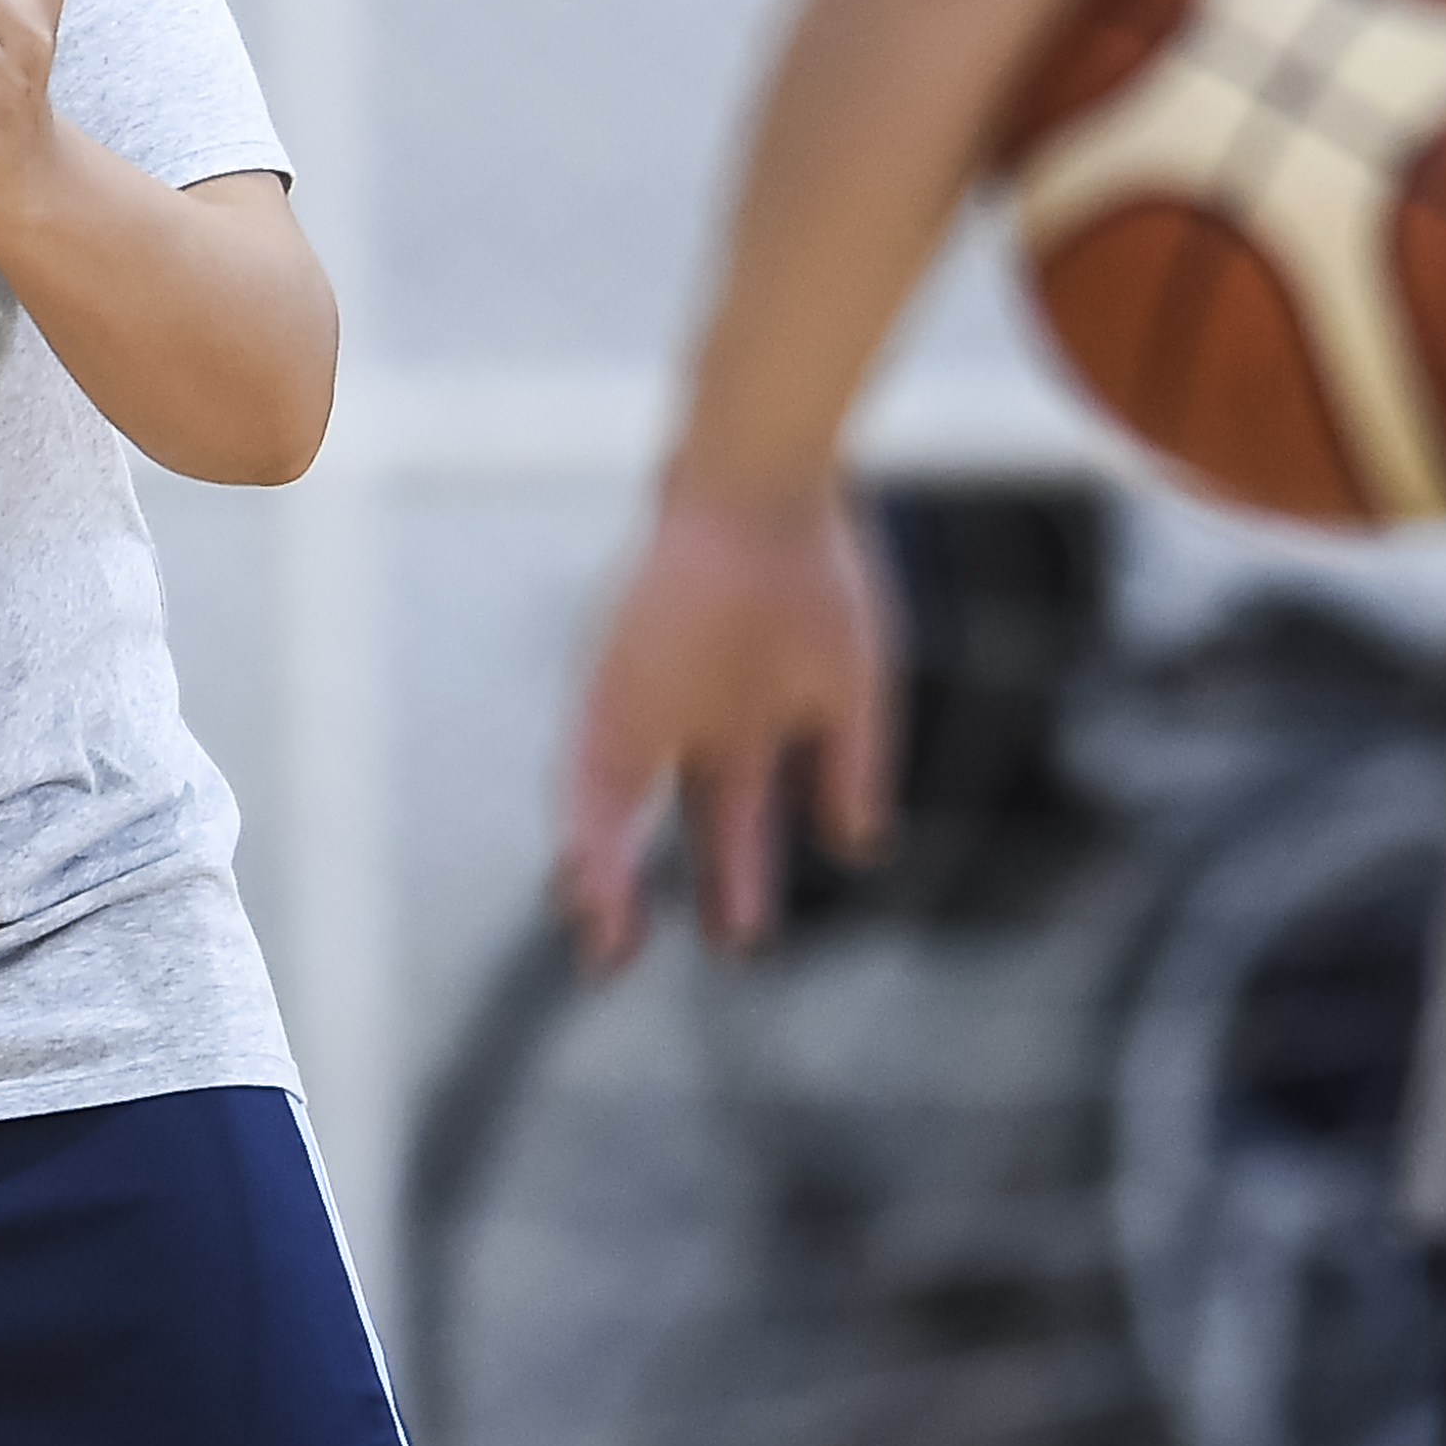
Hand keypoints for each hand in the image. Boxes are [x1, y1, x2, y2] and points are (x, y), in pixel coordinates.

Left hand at [559, 485, 898, 973]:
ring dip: (597, 875)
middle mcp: (685, 717)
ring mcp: (640, 701)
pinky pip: (585, 770)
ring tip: (603, 938)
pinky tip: (589, 882)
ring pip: (604, 807)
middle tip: (619, 960)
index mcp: (749, 717)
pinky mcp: (605, 684)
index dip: (734, 874)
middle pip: (654, 823)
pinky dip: (587, 831)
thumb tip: (860, 849)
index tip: (743, 935)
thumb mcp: (851, 689)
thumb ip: (850, 769)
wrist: (763, 484)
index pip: (732, 817)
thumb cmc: (815, 568)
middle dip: (640, 894)